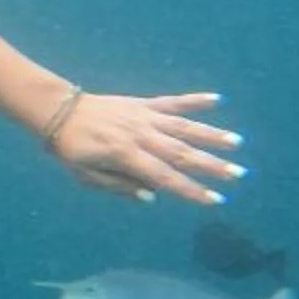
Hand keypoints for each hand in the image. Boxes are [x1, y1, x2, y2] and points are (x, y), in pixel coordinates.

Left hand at [47, 89, 243, 204]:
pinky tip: (217, 99)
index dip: (190, 189)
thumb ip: (119, 186)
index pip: (164, 176)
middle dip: (212, 165)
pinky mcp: (143, 104)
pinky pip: (172, 101)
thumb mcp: (86, 176)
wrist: (59, 111)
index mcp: (125, 154)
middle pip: (181, 152)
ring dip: (211, 135)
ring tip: (237, 143)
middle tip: (238, 174)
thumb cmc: (71, 149)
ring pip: (184, 126)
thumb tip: (152, 196)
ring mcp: (144, 116)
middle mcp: (140, 134)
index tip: (214, 200)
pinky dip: (194, 99)